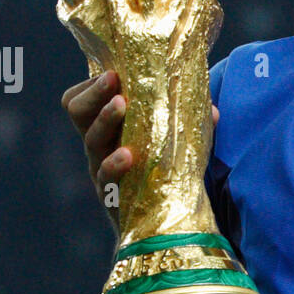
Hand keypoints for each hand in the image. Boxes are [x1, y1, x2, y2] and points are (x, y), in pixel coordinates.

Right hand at [62, 71, 218, 238]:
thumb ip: (190, 123)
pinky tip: (127, 154)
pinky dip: (115, 164)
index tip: (114, 70)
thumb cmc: (165, 172)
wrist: (163, 222)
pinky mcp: (110, 194)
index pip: (84, 97)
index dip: (93, 82)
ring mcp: (101, 169)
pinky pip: (105, 177)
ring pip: (91, 139)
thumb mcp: (174, 142)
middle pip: (78, 112)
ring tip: (121, 104)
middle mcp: (98, 145)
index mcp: (108, 127)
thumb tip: (215, 109)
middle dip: (95, 92)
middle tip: (113, 80)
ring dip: (105, 118)